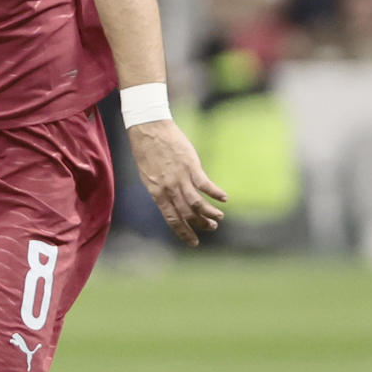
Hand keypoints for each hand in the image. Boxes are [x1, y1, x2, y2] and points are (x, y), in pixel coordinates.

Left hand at [127, 119, 226, 247]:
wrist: (148, 128)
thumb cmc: (146, 151)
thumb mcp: (148, 175)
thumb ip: (160, 189)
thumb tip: (171, 201)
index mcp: (156, 192)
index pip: (171, 218)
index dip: (183, 232)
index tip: (194, 243)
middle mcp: (168, 188)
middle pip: (186, 214)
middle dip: (200, 224)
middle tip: (212, 228)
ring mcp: (179, 177)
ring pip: (196, 203)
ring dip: (210, 213)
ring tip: (219, 218)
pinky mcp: (190, 166)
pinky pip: (205, 184)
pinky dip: (215, 193)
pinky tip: (224, 198)